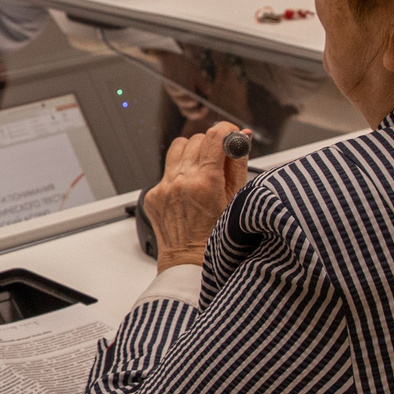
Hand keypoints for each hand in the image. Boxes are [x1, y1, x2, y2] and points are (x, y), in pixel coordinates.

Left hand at [142, 122, 249, 268]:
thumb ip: (238, 164)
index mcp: (204, 182)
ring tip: (202, 169)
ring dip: (192, 152)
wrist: (189, 263)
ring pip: (178, 148)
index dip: (226, 130)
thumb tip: (240, 138)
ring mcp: (163, 188)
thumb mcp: (237, 200)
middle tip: (220, 159)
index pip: (213, 136)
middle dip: (211, 145)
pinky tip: (189, 190)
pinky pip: (167, 170)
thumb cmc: (217, 237)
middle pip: (197, 139)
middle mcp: (180, 182)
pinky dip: (179, 173)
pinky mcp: (153, 195)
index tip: (231, 135)